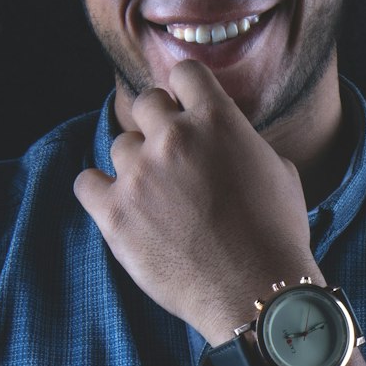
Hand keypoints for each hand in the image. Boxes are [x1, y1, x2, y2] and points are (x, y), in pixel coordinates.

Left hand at [74, 61, 318, 340]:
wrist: (255, 292)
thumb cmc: (276, 236)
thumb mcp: (279, 171)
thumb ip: (243, 141)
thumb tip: (226, 136)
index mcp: (217, 119)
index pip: (184, 73)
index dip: (185, 91)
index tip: (186, 111)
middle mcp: (173, 137)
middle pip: (147, 104)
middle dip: (159, 126)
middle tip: (172, 158)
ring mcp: (139, 174)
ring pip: (120, 146)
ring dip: (135, 165)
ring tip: (158, 198)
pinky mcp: (114, 213)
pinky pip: (86, 182)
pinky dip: (100, 191)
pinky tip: (119, 206)